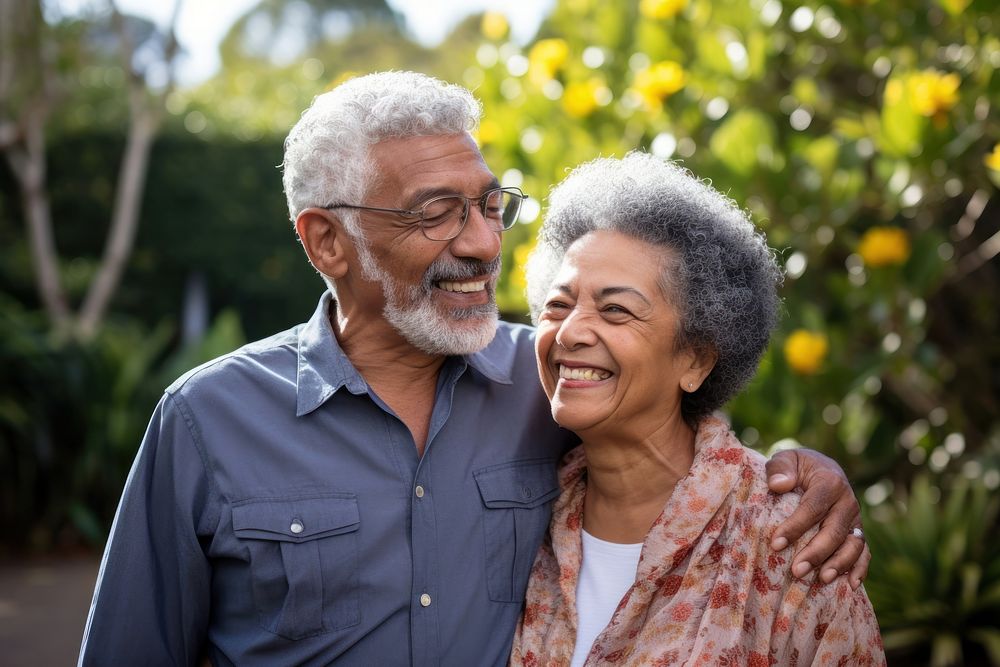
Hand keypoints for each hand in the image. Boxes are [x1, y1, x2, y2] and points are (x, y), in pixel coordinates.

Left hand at [765, 448, 869, 589]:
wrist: (820, 468)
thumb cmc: (797, 467)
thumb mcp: (786, 459)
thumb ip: (780, 468)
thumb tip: (778, 485)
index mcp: (830, 482)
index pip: (813, 507)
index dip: (795, 527)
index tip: (775, 544)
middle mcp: (847, 501)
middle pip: (834, 530)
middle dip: (816, 553)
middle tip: (796, 571)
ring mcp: (855, 519)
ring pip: (853, 544)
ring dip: (839, 564)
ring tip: (821, 580)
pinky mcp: (857, 532)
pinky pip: (864, 552)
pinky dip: (861, 569)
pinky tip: (851, 586)